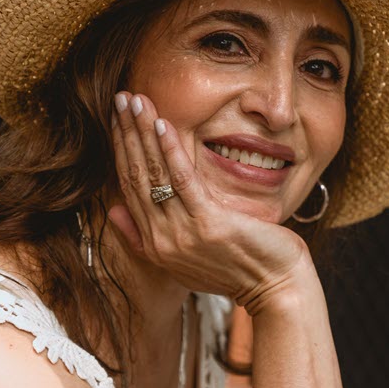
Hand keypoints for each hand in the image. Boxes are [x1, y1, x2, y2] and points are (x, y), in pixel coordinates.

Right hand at [108, 91, 312, 313]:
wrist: (275, 290)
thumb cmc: (237, 271)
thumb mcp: (183, 260)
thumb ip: (144, 237)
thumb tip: (113, 211)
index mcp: (154, 245)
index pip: (128, 187)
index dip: (121, 149)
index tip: (117, 118)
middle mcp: (162, 240)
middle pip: (136, 176)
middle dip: (127, 133)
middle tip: (120, 98)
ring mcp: (183, 233)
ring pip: (154, 173)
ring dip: (143, 132)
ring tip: (135, 101)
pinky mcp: (208, 224)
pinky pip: (182, 180)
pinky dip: (170, 151)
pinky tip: (163, 124)